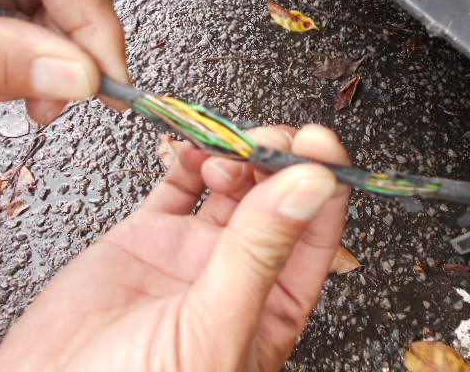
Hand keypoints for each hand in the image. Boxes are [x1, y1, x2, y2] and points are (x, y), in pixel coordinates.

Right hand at [0, 124, 351, 370]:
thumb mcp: (213, 326)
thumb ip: (260, 253)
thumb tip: (311, 187)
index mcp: (271, 305)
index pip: (315, 235)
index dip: (322, 184)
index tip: (318, 145)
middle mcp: (237, 273)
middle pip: (275, 200)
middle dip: (275, 162)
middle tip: (262, 142)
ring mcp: (192, 252)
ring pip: (232, 186)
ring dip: (236, 157)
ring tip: (224, 152)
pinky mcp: (147, 238)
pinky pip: (178, 185)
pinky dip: (190, 159)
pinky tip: (195, 148)